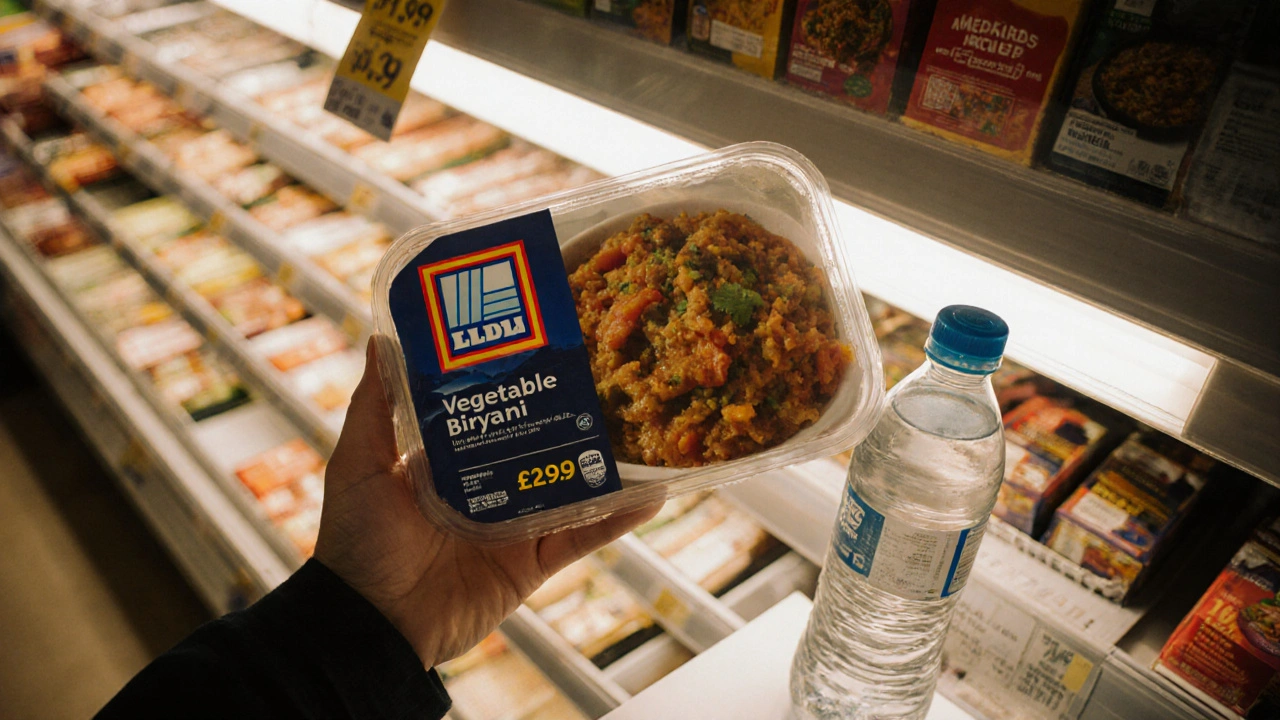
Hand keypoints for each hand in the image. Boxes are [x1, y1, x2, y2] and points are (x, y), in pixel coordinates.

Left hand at [314, 336, 659, 667]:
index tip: (544, 342)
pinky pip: (581, 537)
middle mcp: (486, 487)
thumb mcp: (359, 465)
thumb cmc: (357, 543)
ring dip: (607, 464)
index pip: (488, 411)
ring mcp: (513, 525)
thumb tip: (382, 338)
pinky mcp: (532, 564)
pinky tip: (652, 494)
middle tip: (612, 371)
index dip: (514, 381)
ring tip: (647, 425)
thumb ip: (374, 407)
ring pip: (570, 486)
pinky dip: (616, 519)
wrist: (371, 626)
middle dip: (571, 413)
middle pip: (538, 443)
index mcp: (446, 461)